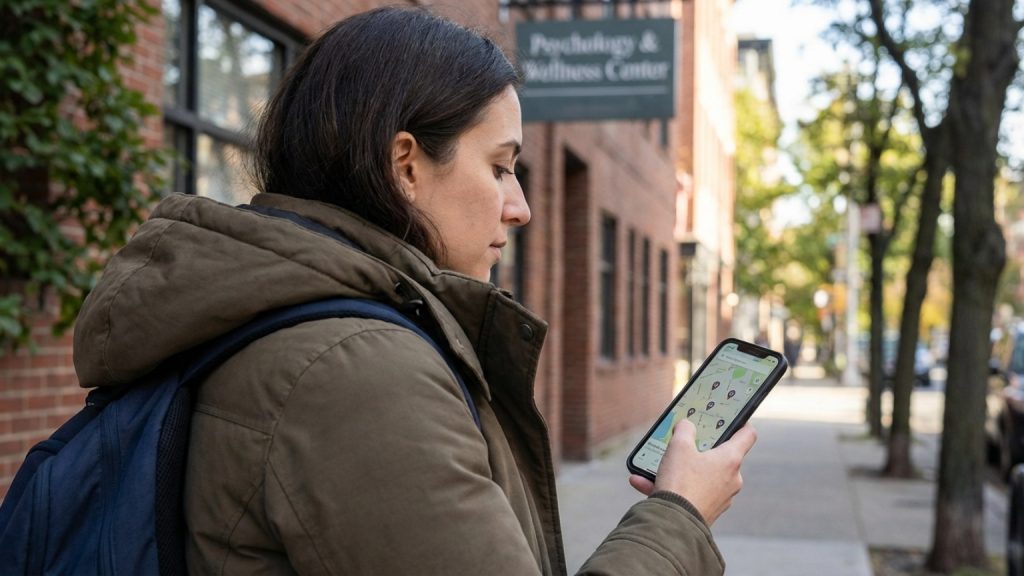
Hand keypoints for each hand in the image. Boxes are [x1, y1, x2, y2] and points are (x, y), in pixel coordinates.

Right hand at [629, 421, 756, 525]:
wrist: (674, 523)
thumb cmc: (681, 482)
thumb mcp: (678, 446)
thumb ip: (684, 429)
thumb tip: (687, 426)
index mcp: (730, 459)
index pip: (747, 435)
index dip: (742, 423)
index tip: (734, 418)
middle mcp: (731, 479)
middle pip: (720, 456)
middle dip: (700, 449)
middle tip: (684, 442)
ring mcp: (721, 497)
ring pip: (700, 476)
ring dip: (679, 469)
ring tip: (656, 465)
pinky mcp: (707, 510)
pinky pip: (689, 492)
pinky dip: (671, 487)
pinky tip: (643, 482)